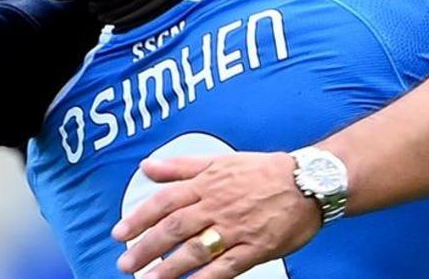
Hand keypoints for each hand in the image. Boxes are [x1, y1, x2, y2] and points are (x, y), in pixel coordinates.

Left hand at [112, 152, 320, 278]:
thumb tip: (147, 166)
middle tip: (125, 263)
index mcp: (208, 183)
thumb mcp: (221, 160)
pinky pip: (224, 268)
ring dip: (167, 268)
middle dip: (146, 247)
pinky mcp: (254, 248)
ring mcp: (235, 229)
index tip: (119, 232)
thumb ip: (182, 166)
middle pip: (174, 228)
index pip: (165, 200)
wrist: (309, 183)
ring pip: (194, 250)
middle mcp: (217, 206)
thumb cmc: (264, 171)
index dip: (139, 217)